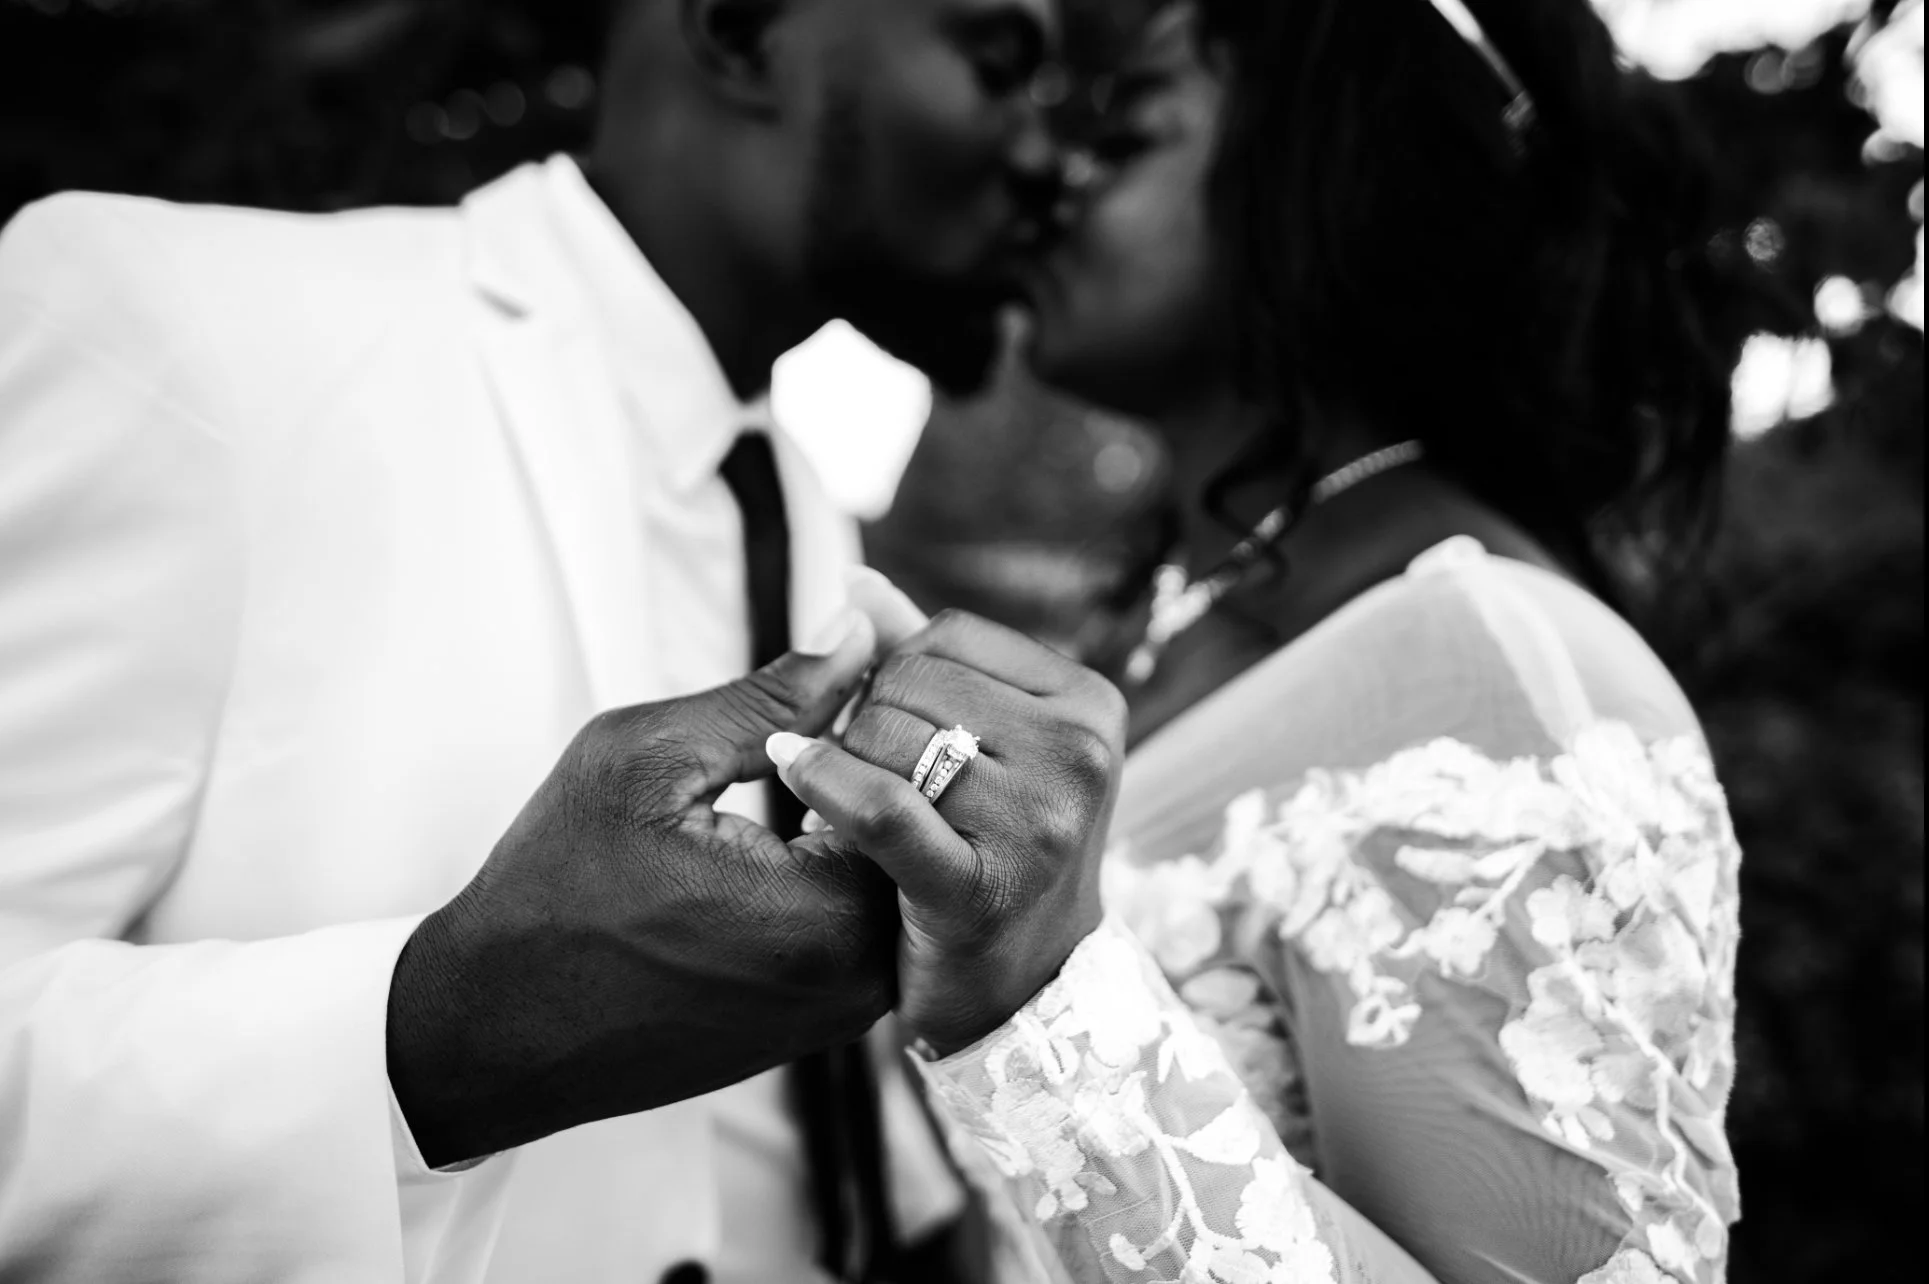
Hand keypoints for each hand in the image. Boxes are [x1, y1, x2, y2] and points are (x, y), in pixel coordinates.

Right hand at [387, 611, 897, 1168]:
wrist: (495, 1026)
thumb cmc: (557, 885)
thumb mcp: (652, 756)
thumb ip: (772, 696)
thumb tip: (859, 626)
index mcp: (827, 916)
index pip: (917, 781)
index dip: (891, 704)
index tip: (863, 651)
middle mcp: (857, 979)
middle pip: (917, 834)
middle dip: (885, 753)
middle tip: (846, 686)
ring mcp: (841, 1012)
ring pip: (893, 876)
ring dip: (864, 808)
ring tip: (812, 744)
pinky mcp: (817, 1025)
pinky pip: (860, 922)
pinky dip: (839, 860)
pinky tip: (794, 813)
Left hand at [768, 590, 1126, 1056]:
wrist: (1025, 998)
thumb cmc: (992, 851)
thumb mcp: (986, 744)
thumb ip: (925, 660)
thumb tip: (855, 585)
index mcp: (1088, 703)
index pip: (943, 636)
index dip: (891, 674)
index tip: (891, 730)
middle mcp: (1079, 753)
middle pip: (911, 681)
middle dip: (866, 722)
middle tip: (870, 779)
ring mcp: (1040, 823)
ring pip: (886, 738)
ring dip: (844, 766)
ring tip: (854, 812)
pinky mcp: (982, 889)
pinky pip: (878, 807)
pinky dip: (825, 786)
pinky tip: (798, 786)